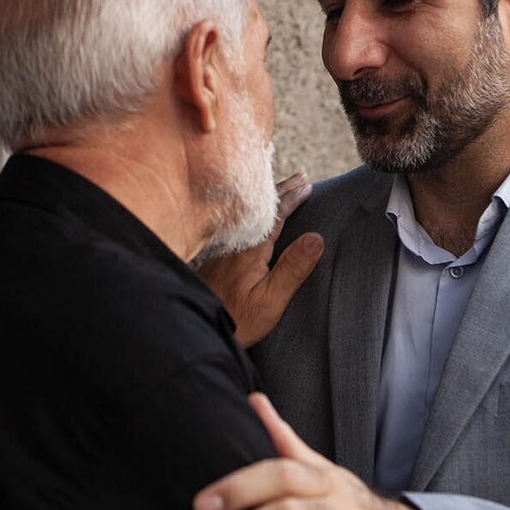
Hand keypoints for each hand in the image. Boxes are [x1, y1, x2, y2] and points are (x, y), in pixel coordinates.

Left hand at [199, 173, 323, 347]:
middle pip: (261, 211)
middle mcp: (236, 244)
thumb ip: (293, 268)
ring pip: (249, 217)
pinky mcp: (217, 261)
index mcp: (251, 250)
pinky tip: (256, 222)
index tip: (307, 185)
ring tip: (281, 192)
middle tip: (300, 179)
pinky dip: (255, 216)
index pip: (276, 216)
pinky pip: (241, 227)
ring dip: (268, 203)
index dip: (292, 198)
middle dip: (282, 193)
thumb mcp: (271, 299)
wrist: (194, 330)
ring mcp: (224, 251)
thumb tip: (316, 238)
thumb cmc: (238, 320)